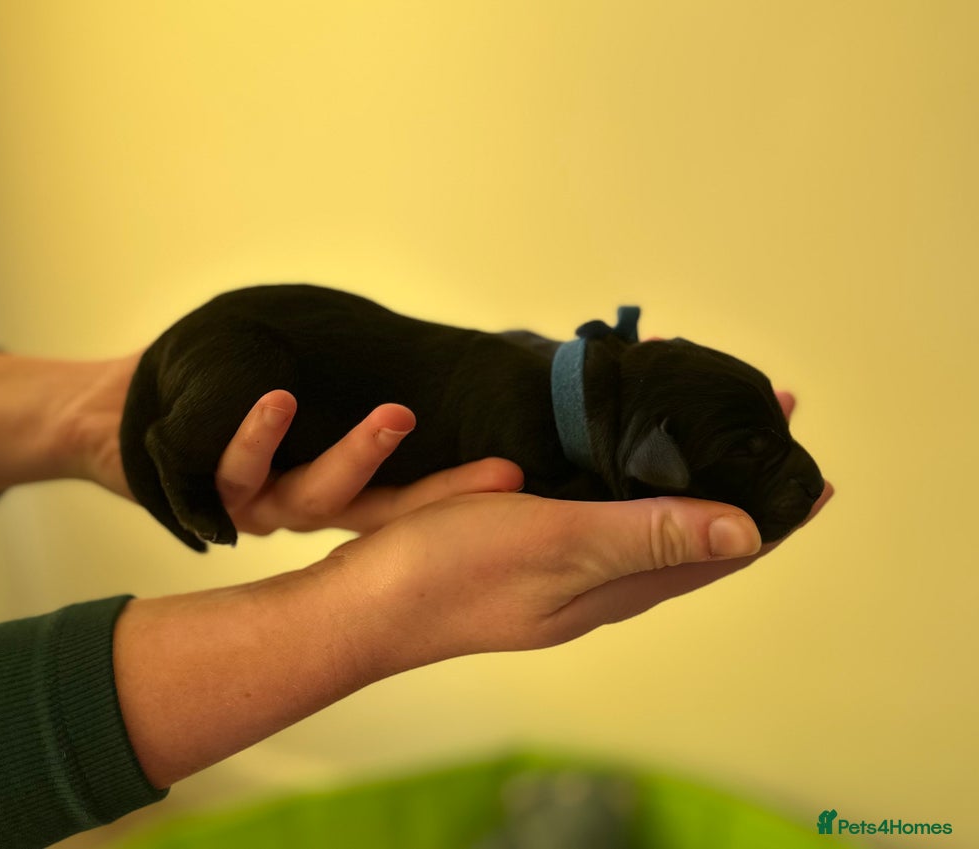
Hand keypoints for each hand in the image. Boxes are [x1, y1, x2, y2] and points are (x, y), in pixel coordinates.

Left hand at [67, 357, 522, 532]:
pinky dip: (257, 435)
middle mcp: (307, 504)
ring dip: (356, 459)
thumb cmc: (219, 378)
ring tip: (395, 418)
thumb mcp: (297, 356)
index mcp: (339, 480)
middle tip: (499, 473)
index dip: (462, 489)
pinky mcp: (206, 497)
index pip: (412, 494)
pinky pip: (235, 472)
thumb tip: (423, 342)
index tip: (516, 476)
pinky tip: (276, 400)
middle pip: (383, 512)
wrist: (122, 406)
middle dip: (441, 494)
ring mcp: (260, 506)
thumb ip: (350, 364)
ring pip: (315, 501)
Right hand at [313, 480, 832, 673]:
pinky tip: (617, 465)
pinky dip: (629, 485)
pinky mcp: (526, 556)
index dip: (767, 511)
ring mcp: (562, 574)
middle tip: (759, 434)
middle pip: (690, 538)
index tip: (807, 468)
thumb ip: (646, 534)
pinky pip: (599, 517)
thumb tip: (747, 532)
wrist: (361, 606)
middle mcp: (600, 585)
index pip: (719, 550)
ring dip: (684, 487)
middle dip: (732, 491)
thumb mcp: (556, 545)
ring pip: (646, 527)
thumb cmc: (450, 572)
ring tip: (705, 443)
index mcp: (617, 587)